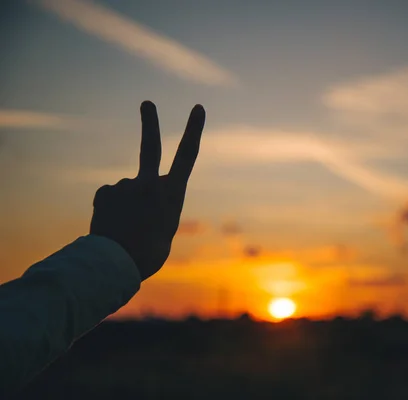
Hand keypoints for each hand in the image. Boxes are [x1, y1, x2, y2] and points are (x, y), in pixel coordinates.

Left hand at [90, 101, 204, 279]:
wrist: (116, 264)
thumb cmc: (148, 253)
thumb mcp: (165, 229)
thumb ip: (157, 207)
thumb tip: (138, 198)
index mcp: (173, 193)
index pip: (188, 155)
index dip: (194, 129)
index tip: (198, 107)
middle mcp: (150, 183)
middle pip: (151, 145)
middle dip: (150, 123)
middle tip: (147, 103)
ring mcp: (126, 185)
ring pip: (128, 188)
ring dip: (127, 204)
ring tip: (125, 228)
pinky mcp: (106, 191)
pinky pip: (110, 196)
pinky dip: (111, 208)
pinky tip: (111, 225)